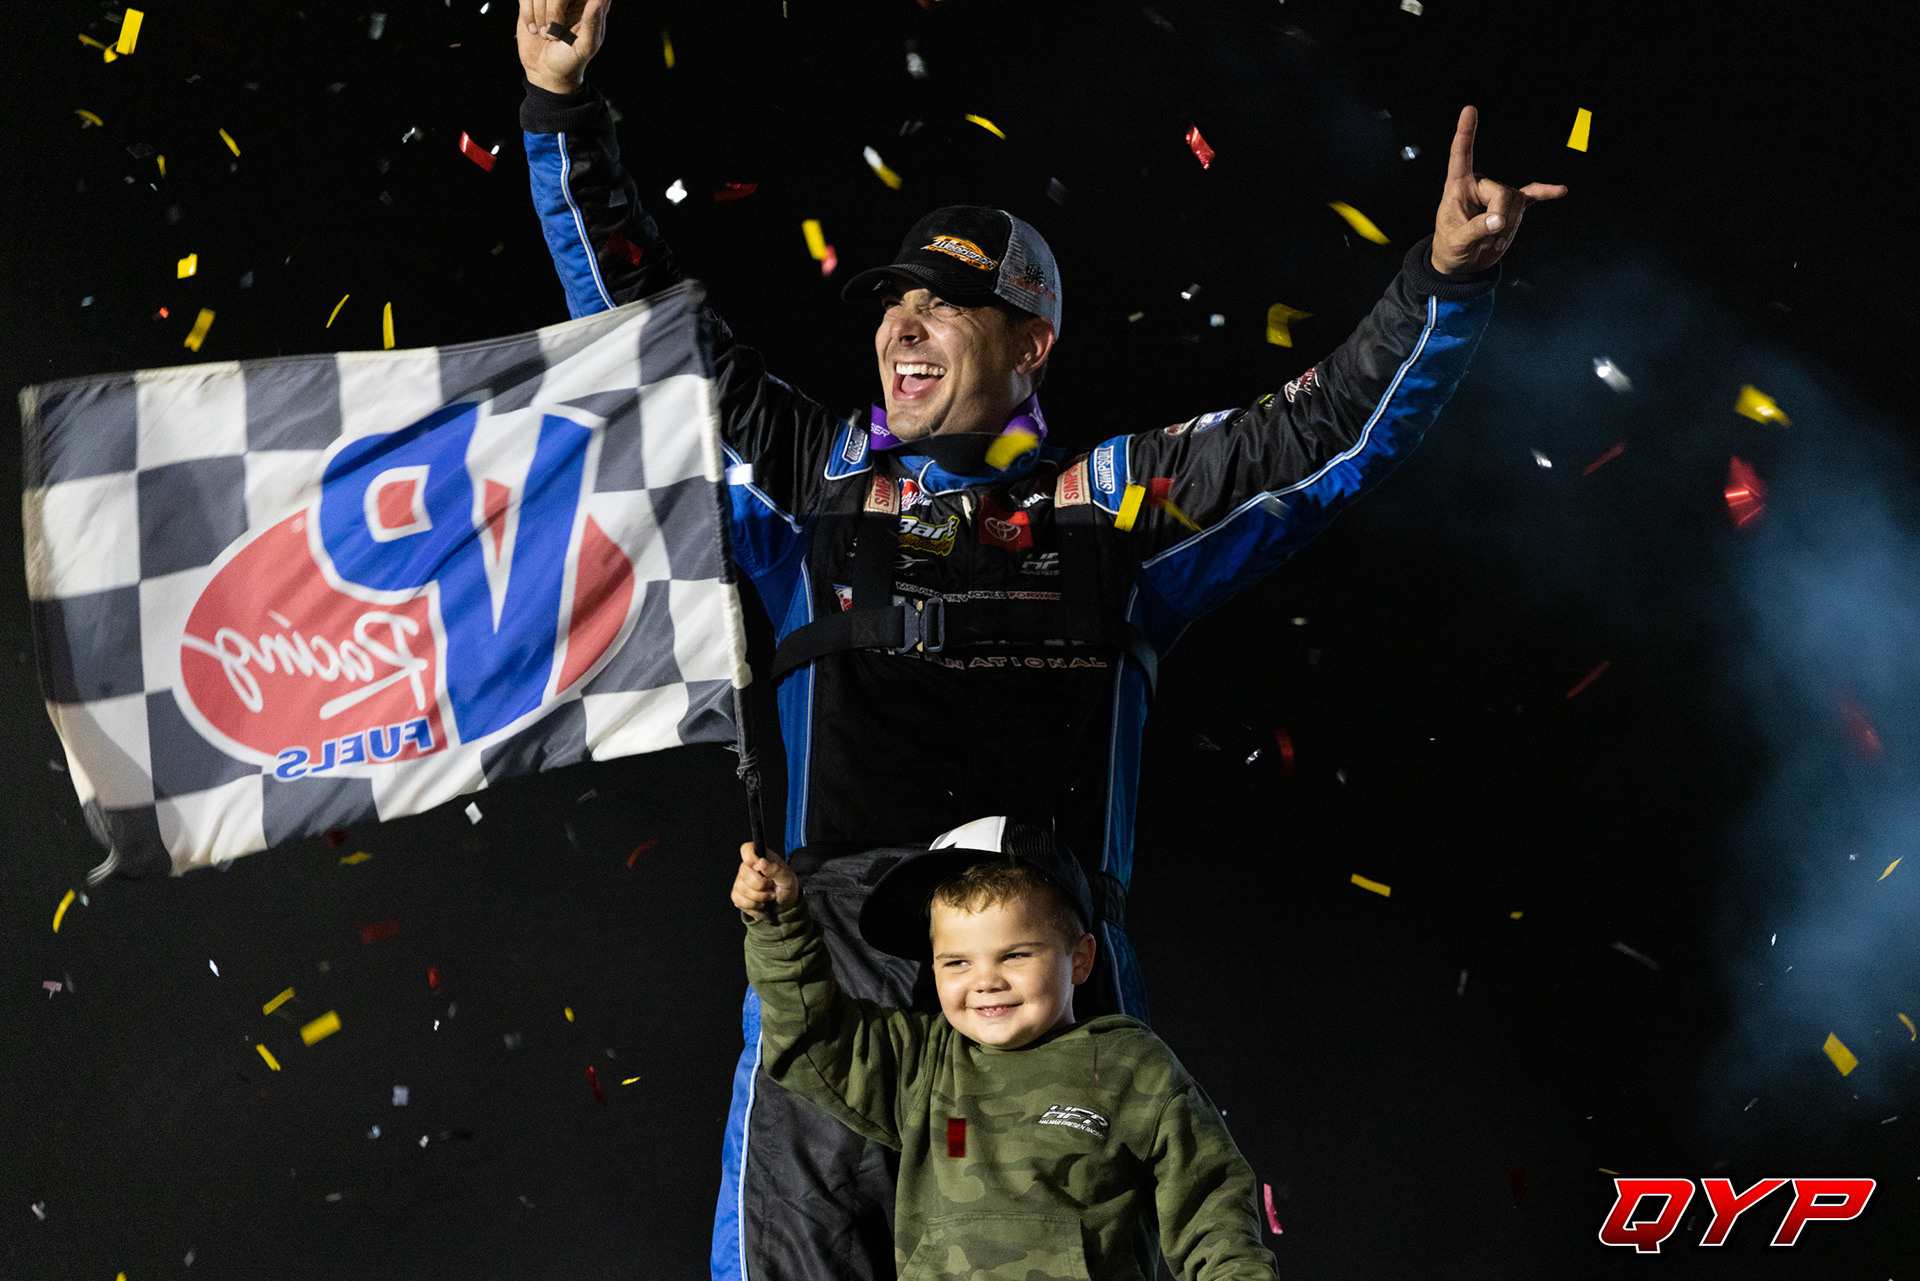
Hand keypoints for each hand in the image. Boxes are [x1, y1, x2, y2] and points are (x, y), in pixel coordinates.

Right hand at [516, 0, 610, 95]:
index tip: (562, 25)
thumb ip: (592, 21)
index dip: (562, 6)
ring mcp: (549, 0)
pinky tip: (533, 30)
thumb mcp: (585, 46)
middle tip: (553, 35)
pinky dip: (527, 14)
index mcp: (588, 5)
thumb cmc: (570, 61)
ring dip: (539, 15)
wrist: (546, 72)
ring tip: (545, 35)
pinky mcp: (532, 3)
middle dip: (552, 11)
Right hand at [731, 841, 799, 919]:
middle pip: (745, 873)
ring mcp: (740, 881)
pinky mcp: (737, 895)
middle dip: (762, 885)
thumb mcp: (787, 878)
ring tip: (769, 895)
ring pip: (743, 889)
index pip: (747, 849)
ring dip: (760, 897)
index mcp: (761, 857)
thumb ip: (775, 869)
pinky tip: (761, 903)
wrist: (784, 905)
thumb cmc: (786, 887)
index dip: (750, 858)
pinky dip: (753, 905)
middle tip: (772, 886)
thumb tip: (761, 861)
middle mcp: (747, 867)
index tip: (759, 867)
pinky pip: (739, 900)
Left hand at [1430, 106, 1567, 275]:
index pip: (1461, 155)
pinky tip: (1560, 190)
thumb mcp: (1457, 241)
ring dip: (1509, 226)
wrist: (1463, 264)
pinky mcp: (1512, 206)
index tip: (1469, 110)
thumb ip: (1476, 230)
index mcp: (1458, 186)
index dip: (1465, 133)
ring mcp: (1497, 194)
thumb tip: (1498, 220)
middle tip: (1488, 239)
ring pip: (1516, 202)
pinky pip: (1532, 195)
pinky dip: (1545, 193)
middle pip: (1503, 193)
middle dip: (1501, 219)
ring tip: (1491, 240)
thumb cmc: (1451, 248)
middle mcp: (1479, 185)